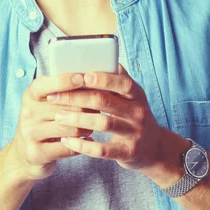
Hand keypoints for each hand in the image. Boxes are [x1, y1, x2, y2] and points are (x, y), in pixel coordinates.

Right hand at [8, 73, 100, 181]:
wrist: (23, 153)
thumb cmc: (42, 120)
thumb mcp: (45, 101)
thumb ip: (62, 90)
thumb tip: (90, 78)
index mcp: (30, 95)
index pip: (46, 85)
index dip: (64, 81)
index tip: (82, 78)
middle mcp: (27, 112)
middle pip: (64, 107)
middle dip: (86, 108)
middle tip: (100, 108)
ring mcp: (30, 133)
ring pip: (69, 128)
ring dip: (86, 127)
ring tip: (94, 124)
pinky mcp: (36, 153)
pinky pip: (67, 147)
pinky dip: (81, 144)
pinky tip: (87, 140)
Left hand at [46, 64, 181, 175]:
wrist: (154, 148)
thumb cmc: (134, 115)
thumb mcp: (132, 96)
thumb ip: (117, 80)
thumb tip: (101, 57)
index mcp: (137, 94)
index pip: (122, 82)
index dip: (102, 78)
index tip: (81, 76)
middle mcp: (138, 112)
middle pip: (105, 101)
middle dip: (77, 97)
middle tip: (54, 97)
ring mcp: (135, 133)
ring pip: (103, 124)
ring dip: (77, 119)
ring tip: (58, 116)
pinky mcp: (128, 152)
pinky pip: (102, 150)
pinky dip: (83, 145)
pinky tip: (67, 140)